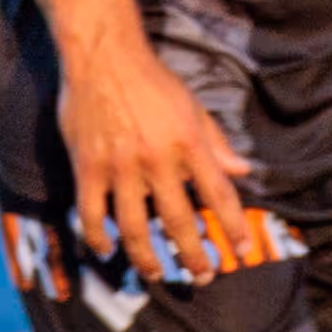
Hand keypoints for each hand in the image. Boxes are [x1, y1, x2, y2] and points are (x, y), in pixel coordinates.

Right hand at [58, 33, 256, 282]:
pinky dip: (98, 238)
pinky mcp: (88, 167)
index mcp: (188, 145)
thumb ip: (216, 142)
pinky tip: (108, 250)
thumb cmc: (151, 80)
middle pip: (179, 223)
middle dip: (194, 256)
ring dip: (148, 258)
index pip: (219, 196)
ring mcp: (120, 167)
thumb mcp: (192, 107)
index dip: (233, 227)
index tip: (240, 251)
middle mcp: (157, 161)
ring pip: (135, 229)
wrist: (102, 56)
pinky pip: (92, 214)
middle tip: (203, 275)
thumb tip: (243, 171)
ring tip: (157, 274)